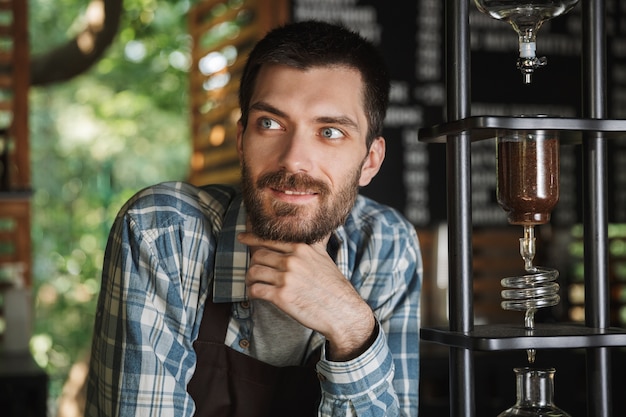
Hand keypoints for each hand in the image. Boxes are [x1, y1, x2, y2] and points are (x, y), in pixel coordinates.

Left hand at [237, 232, 375, 360]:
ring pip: (254, 272)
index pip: (269, 239)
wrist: (342, 311)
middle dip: (253, 264)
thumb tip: (321, 227)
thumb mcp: (325, 257)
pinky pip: (256, 290)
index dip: (252, 238)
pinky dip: (252, 292)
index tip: (242, 238)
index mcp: (301, 248)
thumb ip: (316, 242)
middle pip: (258, 255)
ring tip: (254, 284)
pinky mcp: (282, 297)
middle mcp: (292, 260)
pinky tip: (256, 295)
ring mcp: (286, 278)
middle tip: (255, 272)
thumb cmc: (334, 285)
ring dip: (250, 279)